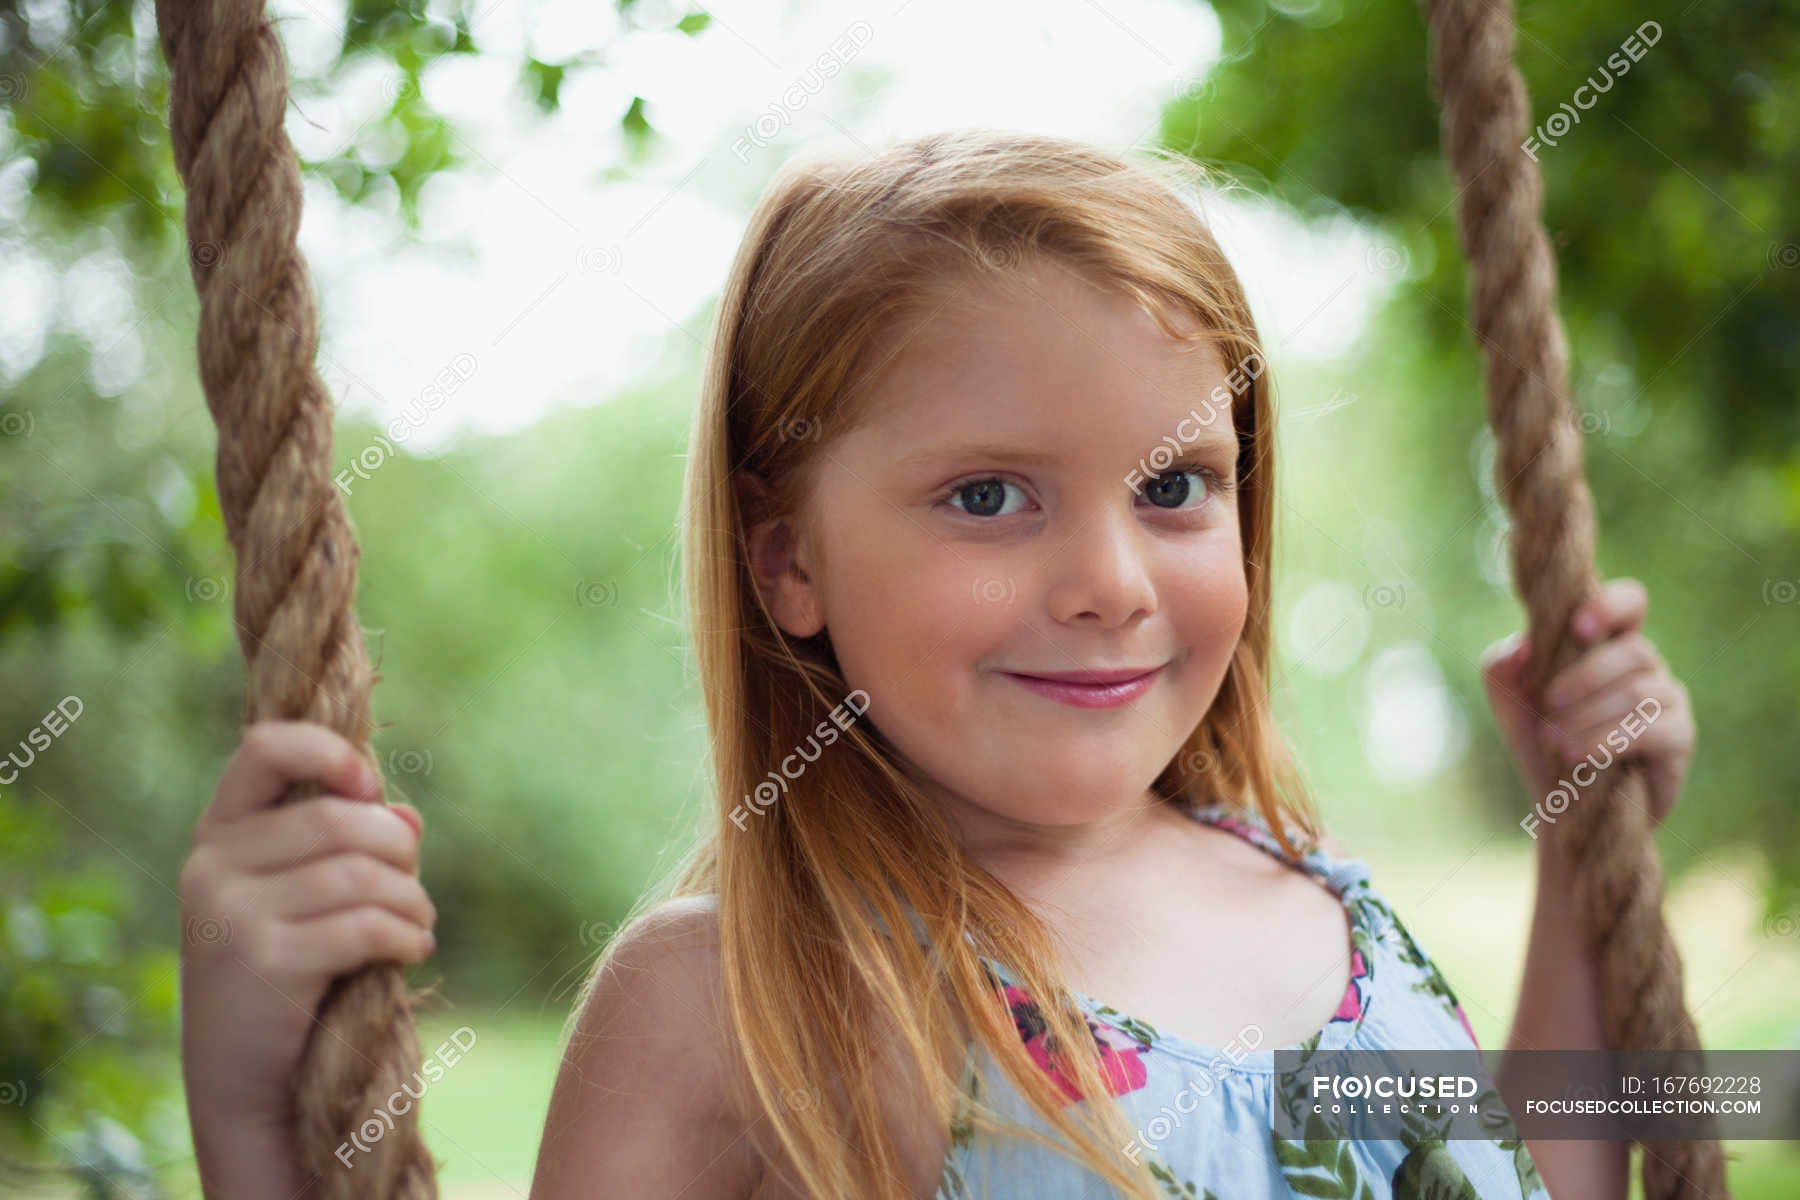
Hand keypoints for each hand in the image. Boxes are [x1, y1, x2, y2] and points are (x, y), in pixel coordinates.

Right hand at [178, 721, 434, 1139]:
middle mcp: (213, 864)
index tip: (370, 787)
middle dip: (399, 850)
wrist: (245, 1082)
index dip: (328, 751)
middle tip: (414, 888)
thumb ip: (350, 850)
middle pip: (339, 819)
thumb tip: (408, 816)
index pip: (263, 747)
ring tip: (419, 924)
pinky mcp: (263, 962)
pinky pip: (362, 926)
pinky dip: (405, 935)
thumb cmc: (286, 974)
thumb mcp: (307, 901)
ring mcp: (230, 913)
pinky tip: (414, 950)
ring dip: (412, 900)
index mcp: (219, 833)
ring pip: (359, 875)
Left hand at [1480, 577, 1693, 831]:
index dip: (1610, 606)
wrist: (1561, 804)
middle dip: (1584, 679)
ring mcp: (1669, 699)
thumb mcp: (1509, 701)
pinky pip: (1653, 728)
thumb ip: (1502, 666)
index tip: (1576, 628)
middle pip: (1634, 650)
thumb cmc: (1541, 740)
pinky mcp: (1680, 737)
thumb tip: (1522, 646)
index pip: (1630, 603)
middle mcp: (1647, 666)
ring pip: (1640, 691)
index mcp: (1609, 644)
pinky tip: (1578, 755)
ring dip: (1589, 716)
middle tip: (1549, 706)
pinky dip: (1607, 740)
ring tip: (1554, 741)